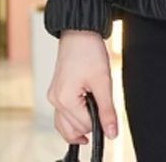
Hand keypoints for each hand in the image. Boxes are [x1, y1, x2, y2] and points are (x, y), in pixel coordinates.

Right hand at [47, 30, 118, 144]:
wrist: (79, 31)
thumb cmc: (89, 51)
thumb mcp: (103, 81)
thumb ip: (107, 110)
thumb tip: (111, 133)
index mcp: (64, 99)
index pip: (85, 126)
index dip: (100, 120)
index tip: (108, 107)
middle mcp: (55, 100)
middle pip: (74, 129)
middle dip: (90, 121)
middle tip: (102, 103)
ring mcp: (54, 96)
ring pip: (65, 125)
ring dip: (81, 124)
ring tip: (96, 112)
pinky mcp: (56, 91)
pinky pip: (62, 114)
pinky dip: (74, 118)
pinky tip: (85, 113)